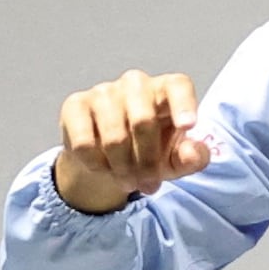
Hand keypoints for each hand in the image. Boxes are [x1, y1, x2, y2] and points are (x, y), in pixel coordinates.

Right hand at [51, 70, 213, 214]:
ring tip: (129, 182)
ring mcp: (104, 91)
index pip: (179, 86)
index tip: (188, 127)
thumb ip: (193, 157)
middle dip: (148, 162)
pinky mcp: (75, 105)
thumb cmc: (153, 149)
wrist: (110, 156)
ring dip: (123, 168)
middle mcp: (136, 83)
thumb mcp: (177, 159)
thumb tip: (192, 153)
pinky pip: (84, 142)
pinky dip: (96, 164)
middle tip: (150, 185)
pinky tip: (104, 168)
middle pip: (144, 120)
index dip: (184, 105)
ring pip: (114, 136)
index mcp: (167, 90)